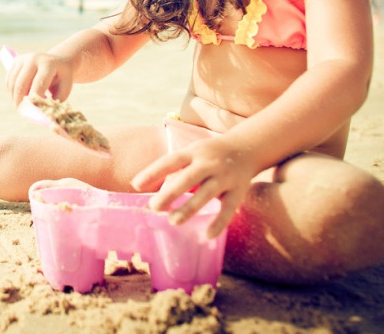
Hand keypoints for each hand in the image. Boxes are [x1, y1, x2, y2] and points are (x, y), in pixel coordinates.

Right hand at [4, 52, 73, 105]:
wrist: (59, 61)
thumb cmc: (62, 79)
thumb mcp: (65, 88)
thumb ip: (54, 101)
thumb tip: (41, 113)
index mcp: (48, 64)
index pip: (38, 84)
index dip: (34, 99)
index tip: (31, 112)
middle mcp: (34, 59)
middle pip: (21, 83)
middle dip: (20, 100)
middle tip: (21, 112)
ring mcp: (23, 59)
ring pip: (13, 82)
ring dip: (14, 96)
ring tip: (20, 105)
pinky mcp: (16, 61)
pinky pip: (9, 80)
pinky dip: (11, 91)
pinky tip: (18, 97)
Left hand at [131, 137, 257, 238]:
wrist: (247, 148)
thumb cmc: (208, 155)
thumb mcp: (191, 155)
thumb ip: (173, 171)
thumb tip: (150, 192)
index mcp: (193, 152)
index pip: (170, 161)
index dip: (153, 172)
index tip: (135, 185)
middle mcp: (209, 163)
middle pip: (188, 177)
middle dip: (171, 192)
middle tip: (154, 207)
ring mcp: (225, 176)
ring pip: (207, 193)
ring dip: (190, 208)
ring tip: (173, 221)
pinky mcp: (238, 191)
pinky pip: (228, 209)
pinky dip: (219, 222)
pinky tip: (207, 235)